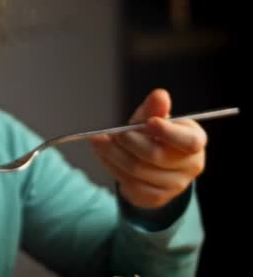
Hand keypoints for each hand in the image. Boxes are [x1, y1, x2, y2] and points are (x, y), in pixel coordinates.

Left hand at [91, 89, 206, 208]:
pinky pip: (130, 183)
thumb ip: (154, 108)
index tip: (147, 122)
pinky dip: (112, 167)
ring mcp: (174, 185)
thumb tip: (159, 95)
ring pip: (138, 170)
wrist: (152, 164)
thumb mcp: (153, 118)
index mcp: (195, 141)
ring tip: (98, 141)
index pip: (189, 142)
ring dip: (113, 154)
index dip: (168, 132)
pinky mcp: (156, 198)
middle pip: (156, 155)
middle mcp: (191, 166)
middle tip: (110, 132)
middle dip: (129, 141)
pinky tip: (104, 155)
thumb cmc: (154, 135)